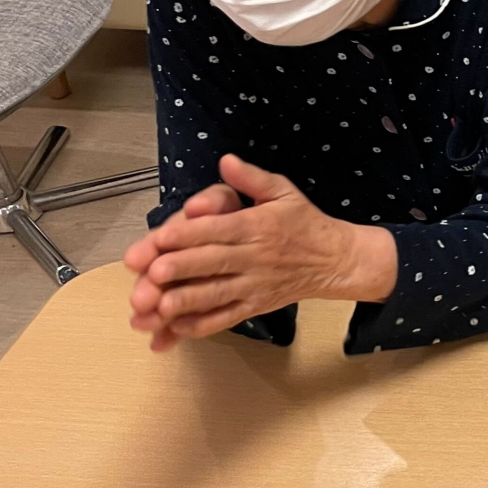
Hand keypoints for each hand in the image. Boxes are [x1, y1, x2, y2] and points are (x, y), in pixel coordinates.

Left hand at [123, 154, 397, 350]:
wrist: (335, 260)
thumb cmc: (304, 223)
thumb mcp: (283, 191)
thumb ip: (251, 177)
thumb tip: (226, 161)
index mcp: (257, 226)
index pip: (218, 230)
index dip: (188, 234)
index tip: (160, 237)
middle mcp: (255, 257)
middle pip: (212, 263)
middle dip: (181, 268)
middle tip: (152, 273)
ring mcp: (255, 285)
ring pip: (217, 294)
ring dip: (188, 301)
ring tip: (160, 306)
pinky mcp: (256, 306)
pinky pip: (227, 317)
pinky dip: (203, 324)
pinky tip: (178, 327)